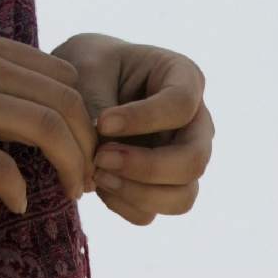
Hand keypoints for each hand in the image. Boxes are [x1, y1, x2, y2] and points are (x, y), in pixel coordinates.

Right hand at [0, 31, 99, 214]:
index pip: (63, 74)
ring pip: (47, 128)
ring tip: (68, 196)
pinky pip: (1, 167)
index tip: (81, 151)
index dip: (83, 116)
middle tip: (86, 181)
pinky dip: (19, 192)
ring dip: (70, 167)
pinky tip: (15, 206)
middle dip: (88, 145)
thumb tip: (22, 108)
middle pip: (67, 100)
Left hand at [50, 31, 213, 226]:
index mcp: (184, 77)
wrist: (82, 82)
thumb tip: (100, 159)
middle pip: (193, 160)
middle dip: (146, 167)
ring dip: (137, 193)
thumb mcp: (90, 70)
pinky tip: (98, 181)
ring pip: (182, 197)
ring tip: (96, 173)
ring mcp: (183, 159)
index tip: (102, 122)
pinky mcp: (163, 187)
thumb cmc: (91, 65)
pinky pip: (153, 212)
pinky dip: (123, 204)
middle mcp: (194, 123)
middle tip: (100, 158)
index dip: (143, 119)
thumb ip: (98, 105)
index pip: (181, 104)